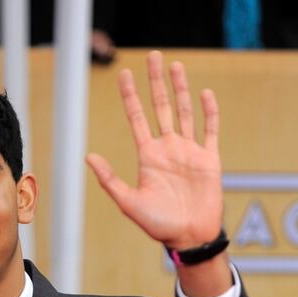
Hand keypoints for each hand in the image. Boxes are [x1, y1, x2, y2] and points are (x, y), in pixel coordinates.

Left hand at [87, 51, 222, 250]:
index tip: (123, 74)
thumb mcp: (129, 202)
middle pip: (161, 107)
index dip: (130, 96)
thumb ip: (110, 180)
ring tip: (175, 66)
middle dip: (155, 82)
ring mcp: (189, 151)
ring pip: (184, 111)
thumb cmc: (158, 225)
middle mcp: (168, 149)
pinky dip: (208, 112)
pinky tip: (203, 94)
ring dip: (180, 89)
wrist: (189, 237)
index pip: (137, 118)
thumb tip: (87, 157)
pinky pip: (209, 130)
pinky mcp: (209, 158)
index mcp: (148, 156)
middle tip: (152, 57)